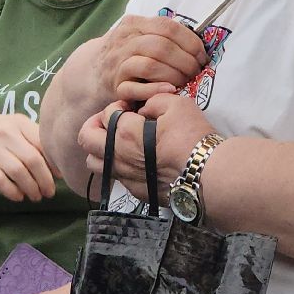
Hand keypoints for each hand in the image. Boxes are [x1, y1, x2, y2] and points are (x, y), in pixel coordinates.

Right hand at [0, 113, 56, 201]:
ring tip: (36, 196)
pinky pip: (0, 181)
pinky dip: (12, 191)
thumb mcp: (14, 127)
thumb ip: (34, 140)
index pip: (42, 143)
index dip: (53, 163)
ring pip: (18, 172)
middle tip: (50, 192)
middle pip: (32, 160)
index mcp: (18, 122)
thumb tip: (58, 166)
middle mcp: (5, 133)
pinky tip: (19, 197)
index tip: (60, 177)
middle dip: (45, 180)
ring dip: (31, 188)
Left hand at [79, 94, 215, 203]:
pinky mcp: (136, 192)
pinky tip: (134, 161)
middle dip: (95, 124)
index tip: (132, 106)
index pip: (108, 113)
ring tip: (115, 142)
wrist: (207, 176)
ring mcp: (125, 177)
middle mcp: (118, 156)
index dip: (118, 105)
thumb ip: (155, 100)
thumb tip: (145, 109)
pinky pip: (115, 177)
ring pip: (94, 163)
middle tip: (110, 120)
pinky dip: (116, 166)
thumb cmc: (192, 138)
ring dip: (99, 148)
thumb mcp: (178, 105)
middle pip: (86, 139)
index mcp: (125, 133)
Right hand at [89, 16, 208, 104]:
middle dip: (186, 61)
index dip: (191, 42)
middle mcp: (125, 40)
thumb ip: (162, 35)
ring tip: (184, 82)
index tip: (202, 57)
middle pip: (162, 47)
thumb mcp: (138, 35)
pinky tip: (170, 90)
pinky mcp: (115, 86)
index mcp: (134, 24)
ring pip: (151, 65)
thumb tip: (199, 44)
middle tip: (196, 72)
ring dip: (174, 75)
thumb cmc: (125, 54)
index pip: (168, 27)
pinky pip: (136, 88)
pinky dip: (156, 89)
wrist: (91, 72)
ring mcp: (118, 63)